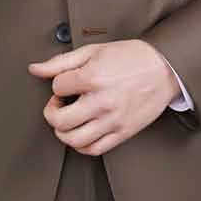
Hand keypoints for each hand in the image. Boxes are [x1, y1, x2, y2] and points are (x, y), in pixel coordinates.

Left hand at [28, 39, 180, 155]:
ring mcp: (113, 120)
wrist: (165, 68)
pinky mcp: (123, 133)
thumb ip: (61, 62)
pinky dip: (81, 146)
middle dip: (52, 112)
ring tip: (69, 119)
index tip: (67, 83)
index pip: (57, 88)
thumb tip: (35, 69)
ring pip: (73, 140)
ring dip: (63, 132)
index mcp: (93, 77)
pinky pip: (94, 149)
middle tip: (60, 104)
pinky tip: (81, 132)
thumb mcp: (94, 51)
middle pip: (59, 120)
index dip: (58, 85)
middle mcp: (102, 102)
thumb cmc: (130, 57)